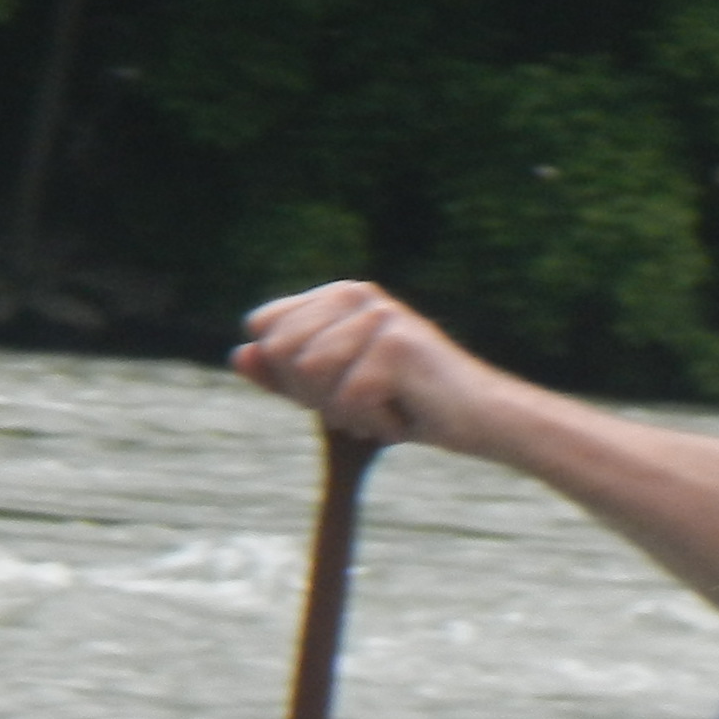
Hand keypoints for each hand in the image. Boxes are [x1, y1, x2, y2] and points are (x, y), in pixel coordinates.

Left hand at [230, 282, 501, 450]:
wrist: (481, 420)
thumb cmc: (408, 405)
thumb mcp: (336, 392)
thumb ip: (283, 376)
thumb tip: (237, 356)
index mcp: (339, 294)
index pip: (266, 329)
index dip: (288, 376)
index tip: (337, 387)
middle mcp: (358, 293)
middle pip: (282, 353)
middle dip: (315, 395)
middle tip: (364, 403)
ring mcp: (378, 315)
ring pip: (312, 377)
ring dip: (346, 412)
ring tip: (386, 408)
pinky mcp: (396, 345)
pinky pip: (349, 401)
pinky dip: (374, 424)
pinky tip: (405, 417)